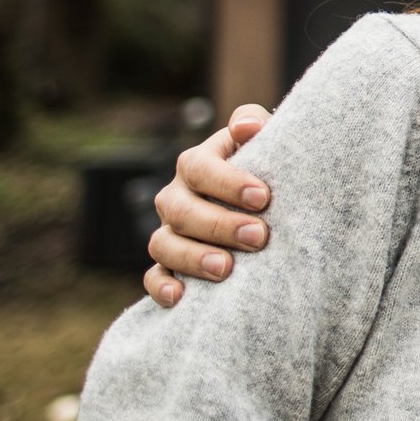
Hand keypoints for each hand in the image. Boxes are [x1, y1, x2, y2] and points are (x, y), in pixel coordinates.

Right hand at [143, 104, 273, 305]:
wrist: (265, 205)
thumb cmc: (266, 168)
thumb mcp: (266, 140)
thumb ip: (256, 123)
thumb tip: (248, 126)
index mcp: (197, 164)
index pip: (199, 168)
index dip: (227, 182)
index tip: (263, 197)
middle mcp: (176, 197)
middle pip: (181, 210)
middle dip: (219, 225)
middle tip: (259, 237)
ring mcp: (169, 231)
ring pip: (164, 244)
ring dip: (192, 258)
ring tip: (227, 269)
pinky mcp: (168, 264)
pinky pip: (153, 277)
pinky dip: (161, 287)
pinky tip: (181, 297)